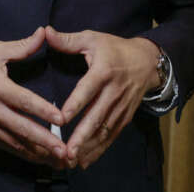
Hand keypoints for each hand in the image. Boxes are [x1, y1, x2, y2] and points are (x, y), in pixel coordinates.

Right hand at [0, 27, 66, 164]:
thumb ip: (21, 46)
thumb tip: (44, 33)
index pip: (23, 101)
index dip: (43, 110)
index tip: (61, 118)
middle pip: (21, 128)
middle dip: (44, 141)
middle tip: (64, 150)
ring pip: (15, 143)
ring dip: (37, 153)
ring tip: (58, 160)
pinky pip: (6, 147)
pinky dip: (24, 154)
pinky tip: (40, 159)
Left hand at [46, 27, 160, 169]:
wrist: (147, 62)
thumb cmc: (115, 49)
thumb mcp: (93, 39)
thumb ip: (68, 40)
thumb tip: (45, 32)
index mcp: (104, 71)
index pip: (87, 90)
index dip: (75, 105)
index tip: (60, 119)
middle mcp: (114, 91)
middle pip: (97, 116)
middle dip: (82, 136)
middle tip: (66, 151)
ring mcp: (121, 106)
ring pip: (104, 130)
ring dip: (89, 147)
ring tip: (72, 160)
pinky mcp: (125, 117)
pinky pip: (112, 136)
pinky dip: (99, 149)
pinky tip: (85, 160)